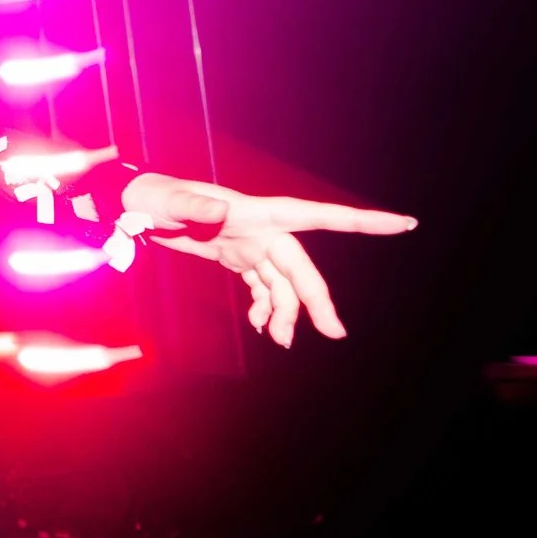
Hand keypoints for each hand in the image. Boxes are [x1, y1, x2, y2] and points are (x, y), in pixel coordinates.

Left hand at [124, 173, 416, 346]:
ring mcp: (250, 243)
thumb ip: (194, 206)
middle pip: (301, 267)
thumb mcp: (168, 201)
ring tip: (281, 340)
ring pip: (283, 283)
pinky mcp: (236, 256)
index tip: (403, 224)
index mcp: (256, 211)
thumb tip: (220, 210)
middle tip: (334, 333)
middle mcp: (261, 228)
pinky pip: (263, 286)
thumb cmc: (151, 196)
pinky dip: (267, 307)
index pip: (318, 216)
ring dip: (287, 312)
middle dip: (317, 299)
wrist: (133, 205)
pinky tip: (264, 327)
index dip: (362, 221)